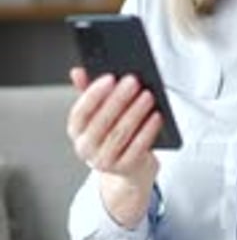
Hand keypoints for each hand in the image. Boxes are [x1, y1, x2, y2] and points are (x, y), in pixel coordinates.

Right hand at [67, 68, 161, 226]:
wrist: (130, 168)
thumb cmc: (113, 133)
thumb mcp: (100, 113)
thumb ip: (89, 91)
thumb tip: (78, 71)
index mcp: (77, 131)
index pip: (80, 111)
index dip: (93, 94)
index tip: (110, 77)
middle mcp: (86, 148)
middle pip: (102, 121)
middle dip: (119, 99)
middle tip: (134, 81)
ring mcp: (104, 161)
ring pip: (120, 133)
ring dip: (135, 112)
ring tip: (148, 95)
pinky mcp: (125, 168)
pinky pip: (137, 147)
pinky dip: (148, 130)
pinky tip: (157, 116)